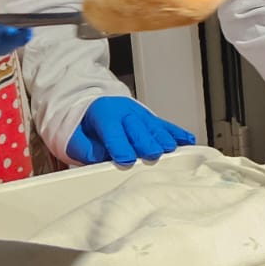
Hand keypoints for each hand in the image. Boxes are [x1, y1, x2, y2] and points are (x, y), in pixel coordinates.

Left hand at [66, 96, 196, 165]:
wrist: (94, 107)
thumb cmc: (86, 129)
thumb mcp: (76, 138)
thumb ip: (85, 148)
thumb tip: (100, 157)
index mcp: (104, 115)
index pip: (113, 131)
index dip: (119, 145)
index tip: (126, 158)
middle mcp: (126, 113)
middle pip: (137, 128)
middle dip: (146, 141)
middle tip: (153, 153)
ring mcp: (142, 115)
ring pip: (154, 126)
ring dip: (163, 138)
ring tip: (171, 149)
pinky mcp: (153, 120)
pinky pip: (167, 126)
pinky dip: (178, 133)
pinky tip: (188, 141)